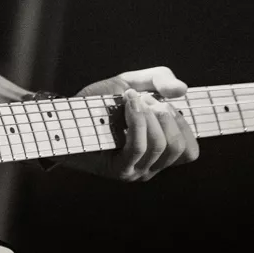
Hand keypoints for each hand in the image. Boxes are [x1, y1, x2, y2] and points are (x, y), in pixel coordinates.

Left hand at [61, 66, 199, 181]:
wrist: (63, 116)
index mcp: (158, 152)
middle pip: (179, 147)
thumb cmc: (96, 104)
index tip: (168, 104)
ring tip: (132, 99)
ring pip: (161, 146)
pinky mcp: (118, 170)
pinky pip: (139, 146)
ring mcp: (135, 171)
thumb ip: (158, 81)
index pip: (190, 152)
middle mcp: (150, 166)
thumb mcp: (131, 83)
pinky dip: (137, 120)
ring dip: (150, 115)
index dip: (185, 125)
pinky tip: (128, 102)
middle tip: (145, 99)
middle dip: (166, 115)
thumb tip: (183, 90)